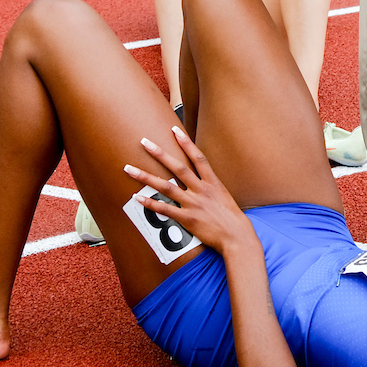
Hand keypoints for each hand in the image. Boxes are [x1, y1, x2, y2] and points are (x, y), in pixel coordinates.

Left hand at [126, 128, 249, 252]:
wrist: (236, 236)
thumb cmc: (232, 218)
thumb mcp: (224, 196)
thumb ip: (210, 187)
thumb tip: (200, 181)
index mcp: (213, 182)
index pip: (198, 157)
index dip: (186, 143)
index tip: (175, 130)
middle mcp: (202, 190)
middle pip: (178, 167)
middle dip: (160, 153)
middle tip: (144, 142)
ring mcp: (193, 204)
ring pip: (166, 186)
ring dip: (146, 177)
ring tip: (129, 168)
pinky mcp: (187, 219)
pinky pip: (165, 209)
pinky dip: (150, 203)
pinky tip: (137, 198)